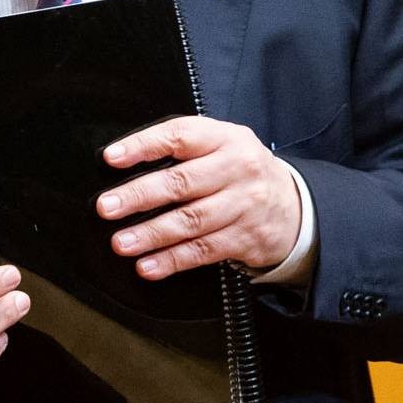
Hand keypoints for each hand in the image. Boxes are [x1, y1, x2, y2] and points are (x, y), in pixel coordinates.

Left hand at [99, 115, 301, 277]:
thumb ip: (184, 148)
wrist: (294, 205)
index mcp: (225, 138)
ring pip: (191, 221)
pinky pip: (203, 250)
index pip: (181, 136)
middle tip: (107, 207)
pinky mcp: (246, 238)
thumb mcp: (223, 145)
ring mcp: (243, 205)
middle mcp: (237, 169)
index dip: (144, 145)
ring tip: (122, 242)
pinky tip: (149, 266)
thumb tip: (125, 161)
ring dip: (152, 234)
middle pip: (182, 182)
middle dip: (139, 195)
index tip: (112, 157)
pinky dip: (173, 260)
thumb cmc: (242, 172)